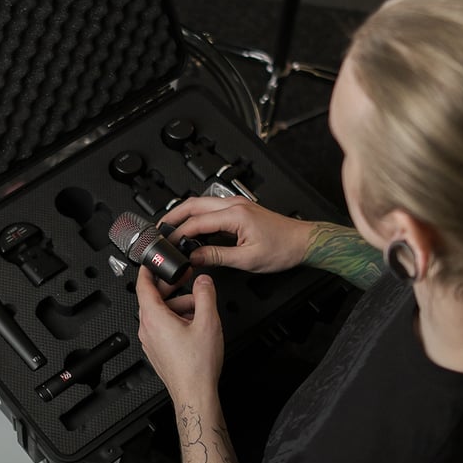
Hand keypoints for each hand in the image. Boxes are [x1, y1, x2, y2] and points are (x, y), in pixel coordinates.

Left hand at [136, 266, 223, 404]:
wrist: (194, 394)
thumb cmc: (196, 365)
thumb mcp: (207, 321)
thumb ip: (205, 295)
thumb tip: (203, 280)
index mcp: (154, 318)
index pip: (143, 285)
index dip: (148, 269)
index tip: (153, 261)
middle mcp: (148, 329)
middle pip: (154, 298)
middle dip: (171, 287)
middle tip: (186, 279)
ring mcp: (151, 341)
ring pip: (161, 313)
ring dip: (179, 306)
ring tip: (200, 309)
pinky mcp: (158, 350)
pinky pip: (164, 327)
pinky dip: (177, 320)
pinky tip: (195, 325)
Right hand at [161, 196, 313, 272]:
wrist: (303, 242)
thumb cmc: (282, 249)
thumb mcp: (247, 259)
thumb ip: (216, 256)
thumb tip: (194, 257)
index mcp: (235, 215)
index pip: (196, 222)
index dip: (178, 233)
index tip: (167, 244)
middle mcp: (234, 205)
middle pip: (193, 204)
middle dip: (173, 216)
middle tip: (159, 229)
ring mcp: (237, 205)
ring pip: (201, 204)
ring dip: (184, 214)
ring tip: (171, 228)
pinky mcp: (240, 209)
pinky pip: (212, 209)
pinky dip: (197, 216)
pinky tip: (193, 228)